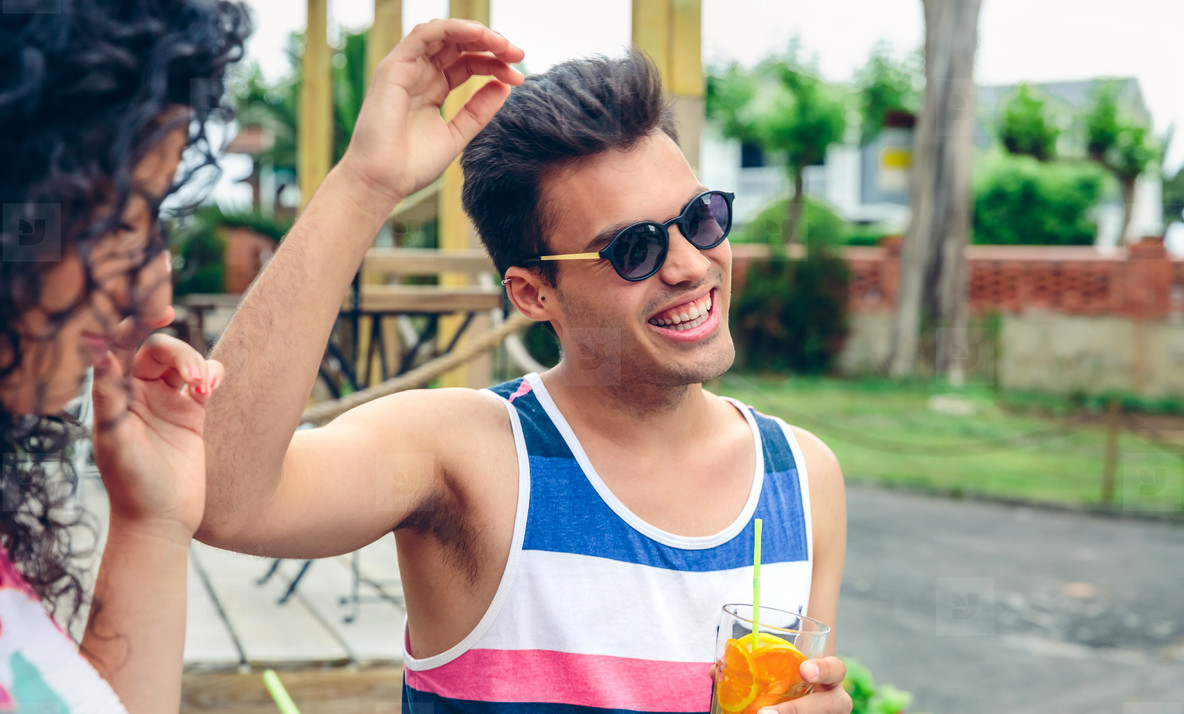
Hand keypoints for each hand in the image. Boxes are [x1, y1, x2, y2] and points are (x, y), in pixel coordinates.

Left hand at [91, 307, 223, 538]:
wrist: (163, 520)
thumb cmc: (133, 485)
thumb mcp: (116, 440)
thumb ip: (109, 395)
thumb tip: (101, 352)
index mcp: (114, 395)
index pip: (122, 347)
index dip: (137, 323)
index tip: (161, 312)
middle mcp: (138, 393)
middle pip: (159, 350)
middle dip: (180, 354)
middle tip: (193, 380)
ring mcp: (166, 402)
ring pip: (185, 361)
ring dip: (198, 366)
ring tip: (204, 390)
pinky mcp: (192, 413)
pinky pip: (205, 378)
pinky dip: (212, 375)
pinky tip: (212, 391)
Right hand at [338, 18, 524, 214]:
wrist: (383, 181)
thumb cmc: (413, 165)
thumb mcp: (457, 134)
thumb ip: (479, 111)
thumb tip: (505, 86)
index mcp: (433, 89)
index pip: (468, 64)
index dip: (495, 64)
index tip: (519, 77)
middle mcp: (420, 74)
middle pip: (459, 45)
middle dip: (491, 45)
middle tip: (518, 55)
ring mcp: (406, 68)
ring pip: (444, 34)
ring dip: (475, 33)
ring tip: (502, 44)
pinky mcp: (393, 67)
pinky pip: (423, 35)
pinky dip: (451, 28)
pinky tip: (477, 33)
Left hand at [760, 657, 851, 713]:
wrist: (801, 693)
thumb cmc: (790, 680)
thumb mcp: (783, 669)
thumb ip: (756, 665)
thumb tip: (715, 670)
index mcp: (830, 677)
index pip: (836, 669)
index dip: (823, 669)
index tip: (804, 670)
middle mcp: (835, 700)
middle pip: (828, 706)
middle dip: (796, 711)